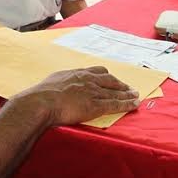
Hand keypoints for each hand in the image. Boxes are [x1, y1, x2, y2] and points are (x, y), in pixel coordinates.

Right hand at [15, 66, 139, 125]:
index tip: (112, 79)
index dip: (107, 76)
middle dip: (120, 84)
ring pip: (115, 92)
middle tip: (129, 87)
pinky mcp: (96, 105)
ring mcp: (93, 92)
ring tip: (136, 96)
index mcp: (77, 73)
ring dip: (127, 94)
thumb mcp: (53, 81)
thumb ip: (60, 82)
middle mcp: (88, 80)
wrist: (42, 101)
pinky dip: (127, 104)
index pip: (97, 72)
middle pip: (110, 80)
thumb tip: (57, 87)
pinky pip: (115, 104)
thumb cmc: (42, 94)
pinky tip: (134, 104)